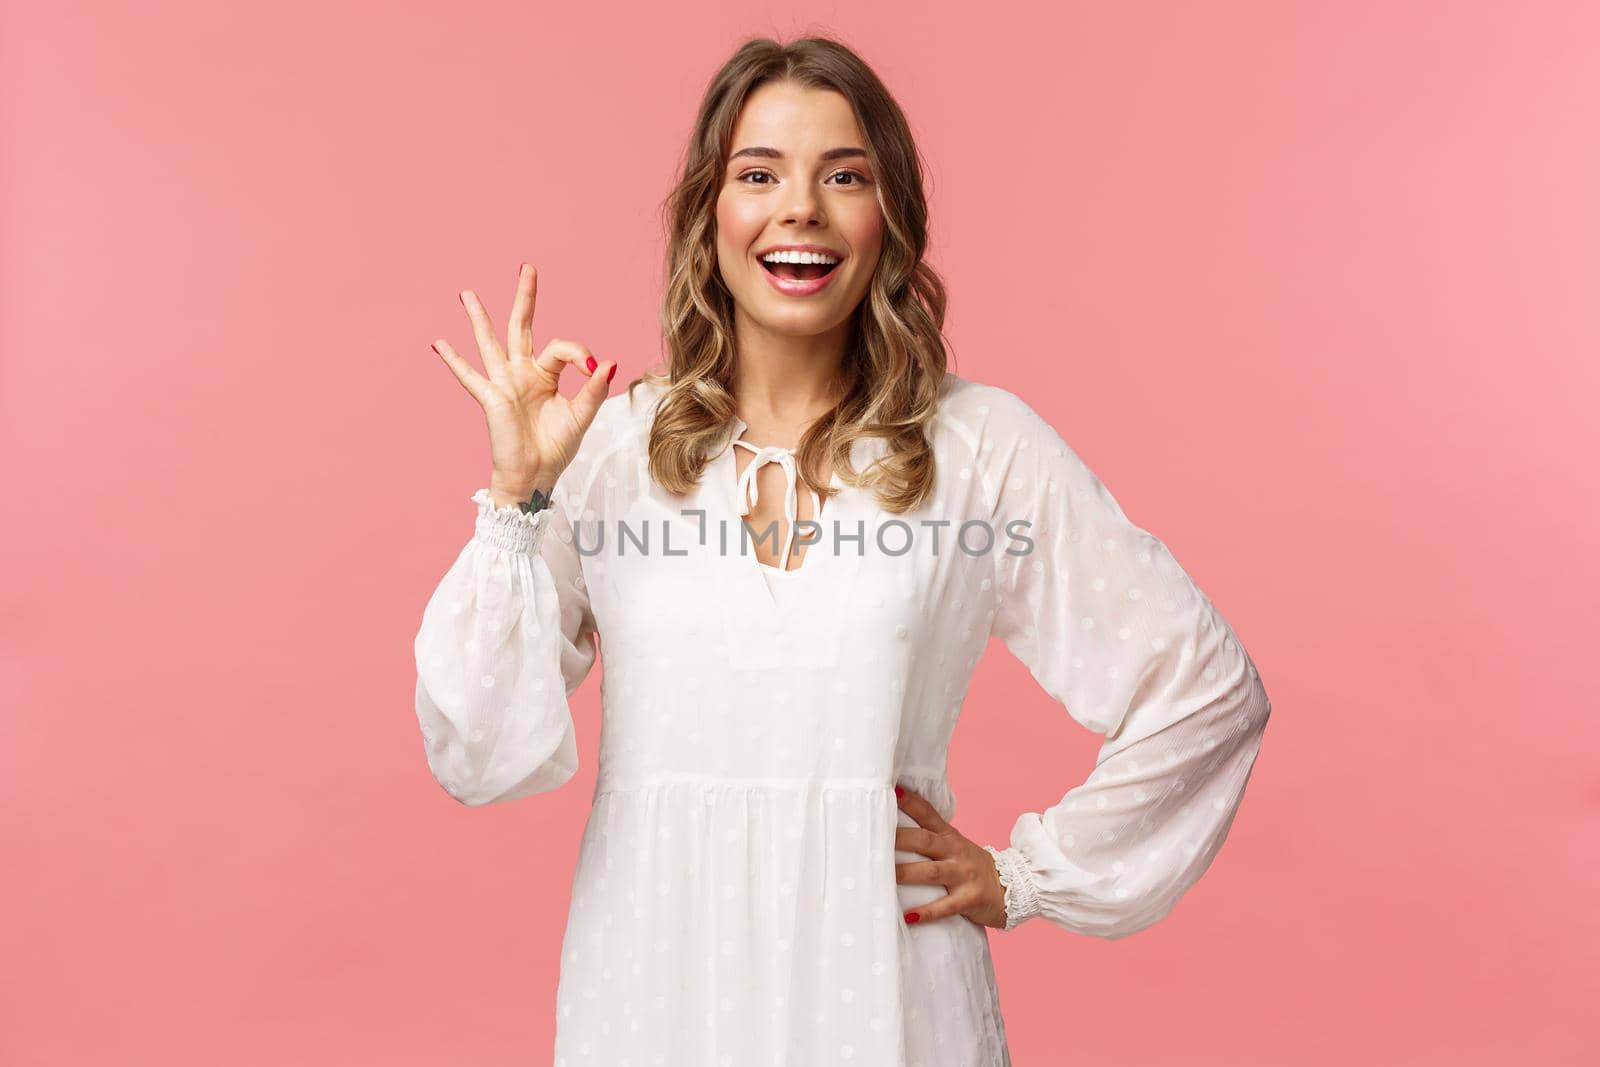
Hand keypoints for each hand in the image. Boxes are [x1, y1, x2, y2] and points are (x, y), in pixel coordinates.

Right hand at [431, 262, 616, 496]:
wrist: (536, 477)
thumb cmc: (555, 448)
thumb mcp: (581, 416)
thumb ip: (593, 390)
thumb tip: (609, 363)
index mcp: (545, 376)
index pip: (561, 348)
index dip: (580, 353)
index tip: (594, 369)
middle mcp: (522, 374)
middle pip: (522, 327)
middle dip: (525, 298)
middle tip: (527, 267)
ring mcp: (504, 384)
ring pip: (491, 342)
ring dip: (480, 318)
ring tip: (467, 293)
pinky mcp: (491, 399)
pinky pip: (469, 377)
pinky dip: (454, 361)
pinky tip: (438, 343)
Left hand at [894, 786, 1008, 929]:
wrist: (1013, 888)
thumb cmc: (973, 867)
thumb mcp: (956, 846)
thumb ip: (931, 836)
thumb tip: (894, 829)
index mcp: (950, 837)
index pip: (928, 814)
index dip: (910, 802)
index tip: (891, 791)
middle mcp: (956, 852)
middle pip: (925, 841)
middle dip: (900, 839)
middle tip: (874, 838)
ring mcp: (964, 875)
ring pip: (931, 872)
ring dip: (906, 874)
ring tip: (884, 876)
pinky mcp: (970, 899)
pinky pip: (946, 906)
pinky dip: (927, 912)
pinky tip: (910, 917)